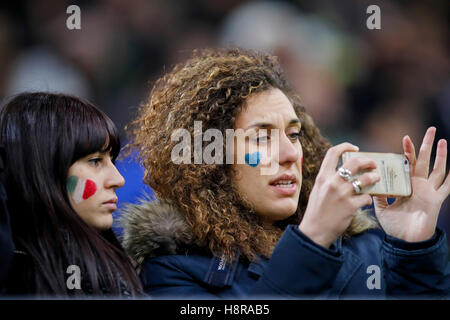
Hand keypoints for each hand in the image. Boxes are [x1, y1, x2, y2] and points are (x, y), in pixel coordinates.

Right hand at [299, 143, 379, 247]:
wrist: (314, 231)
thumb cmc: (316, 211)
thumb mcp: (318, 190)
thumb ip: (328, 180)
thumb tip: (343, 171)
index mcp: (322, 177)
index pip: (333, 153)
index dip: (346, 146)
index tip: (355, 148)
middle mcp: (332, 183)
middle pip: (354, 162)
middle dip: (367, 161)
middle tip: (373, 164)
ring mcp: (342, 194)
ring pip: (365, 179)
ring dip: (374, 178)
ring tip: (376, 179)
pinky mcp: (350, 206)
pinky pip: (366, 198)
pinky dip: (368, 199)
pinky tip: (366, 201)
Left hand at [373, 127, 449, 241]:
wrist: (405, 242)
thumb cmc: (395, 226)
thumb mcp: (382, 208)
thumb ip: (379, 195)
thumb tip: (370, 183)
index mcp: (406, 186)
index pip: (408, 164)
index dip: (407, 152)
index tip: (405, 137)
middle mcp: (419, 186)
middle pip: (424, 161)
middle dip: (426, 146)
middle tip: (430, 130)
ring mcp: (429, 192)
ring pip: (437, 170)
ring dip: (441, 155)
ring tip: (442, 140)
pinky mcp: (436, 200)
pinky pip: (447, 187)